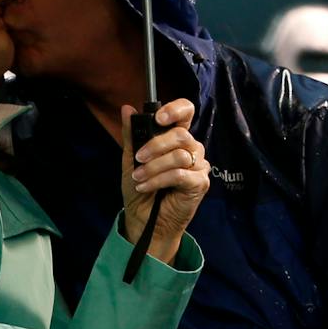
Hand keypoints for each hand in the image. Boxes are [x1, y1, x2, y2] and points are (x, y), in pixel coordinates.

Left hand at [122, 99, 207, 263]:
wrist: (143, 220)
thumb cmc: (140, 188)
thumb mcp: (131, 159)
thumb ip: (132, 134)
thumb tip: (127, 108)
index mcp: (176, 138)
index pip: (186, 112)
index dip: (175, 110)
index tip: (158, 118)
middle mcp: (191, 148)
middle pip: (181, 134)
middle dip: (156, 145)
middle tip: (138, 158)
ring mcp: (198, 166)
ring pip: (179, 155)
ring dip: (154, 167)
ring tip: (139, 177)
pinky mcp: (200, 183)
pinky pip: (180, 174)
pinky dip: (159, 179)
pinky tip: (146, 186)